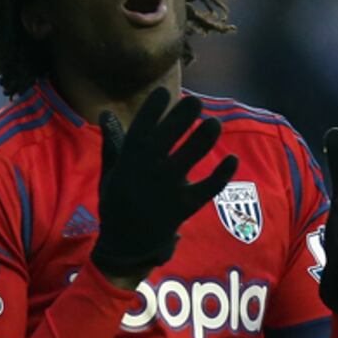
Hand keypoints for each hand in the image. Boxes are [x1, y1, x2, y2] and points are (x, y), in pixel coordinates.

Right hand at [90, 87, 237, 279]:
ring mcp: (165, 191)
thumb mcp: (110, 171)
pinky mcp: (182, 208)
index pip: (140, 128)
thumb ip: (113, 142)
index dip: (152, 109)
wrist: (124, 245)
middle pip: (165, 140)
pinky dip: (220, 176)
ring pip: (187, 161)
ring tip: (214, 124)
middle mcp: (146, 173)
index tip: (164, 92)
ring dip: (201, 142)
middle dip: (180, 119)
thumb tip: (105, 112)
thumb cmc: (116, 203)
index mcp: (128, 161)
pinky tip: (232, 160)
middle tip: (195, 101)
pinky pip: (205, 190)